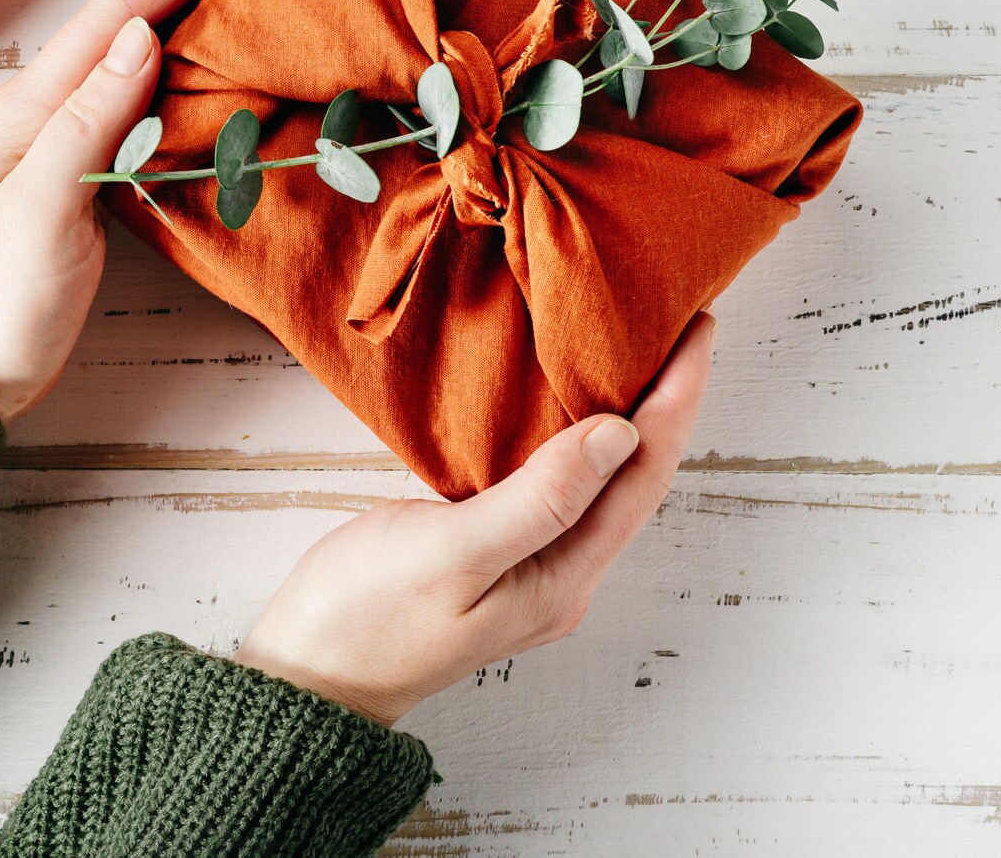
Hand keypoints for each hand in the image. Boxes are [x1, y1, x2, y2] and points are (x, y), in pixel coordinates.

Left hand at [0, 0, 270, 422]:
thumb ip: (86, 121)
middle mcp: (50, 108)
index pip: (120, 11)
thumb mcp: (38, 210)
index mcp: (32, 104)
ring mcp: (69, 141)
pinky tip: (227, 77)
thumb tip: (142, 35)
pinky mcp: (90, 177)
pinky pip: (149, 105)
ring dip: (200, 17)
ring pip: (144, 56)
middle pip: (134, 18)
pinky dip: (193, 76)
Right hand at [232, 313, 717, 725]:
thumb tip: (618, 436)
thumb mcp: (451, 554)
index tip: (695, 330)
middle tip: (678, 321)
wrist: (304, 678)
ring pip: (598, 478)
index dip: (677, 400)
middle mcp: (561, 575)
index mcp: (562, 579)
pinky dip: (572, 432)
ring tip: (636, 346)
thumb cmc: (365, 619)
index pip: (644, 477)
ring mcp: (530, 566)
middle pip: (635, 478)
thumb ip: (538, 499)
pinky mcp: (495, 551)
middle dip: (664, 400)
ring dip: (624, 413)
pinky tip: (563, 399)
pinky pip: (556, 482)